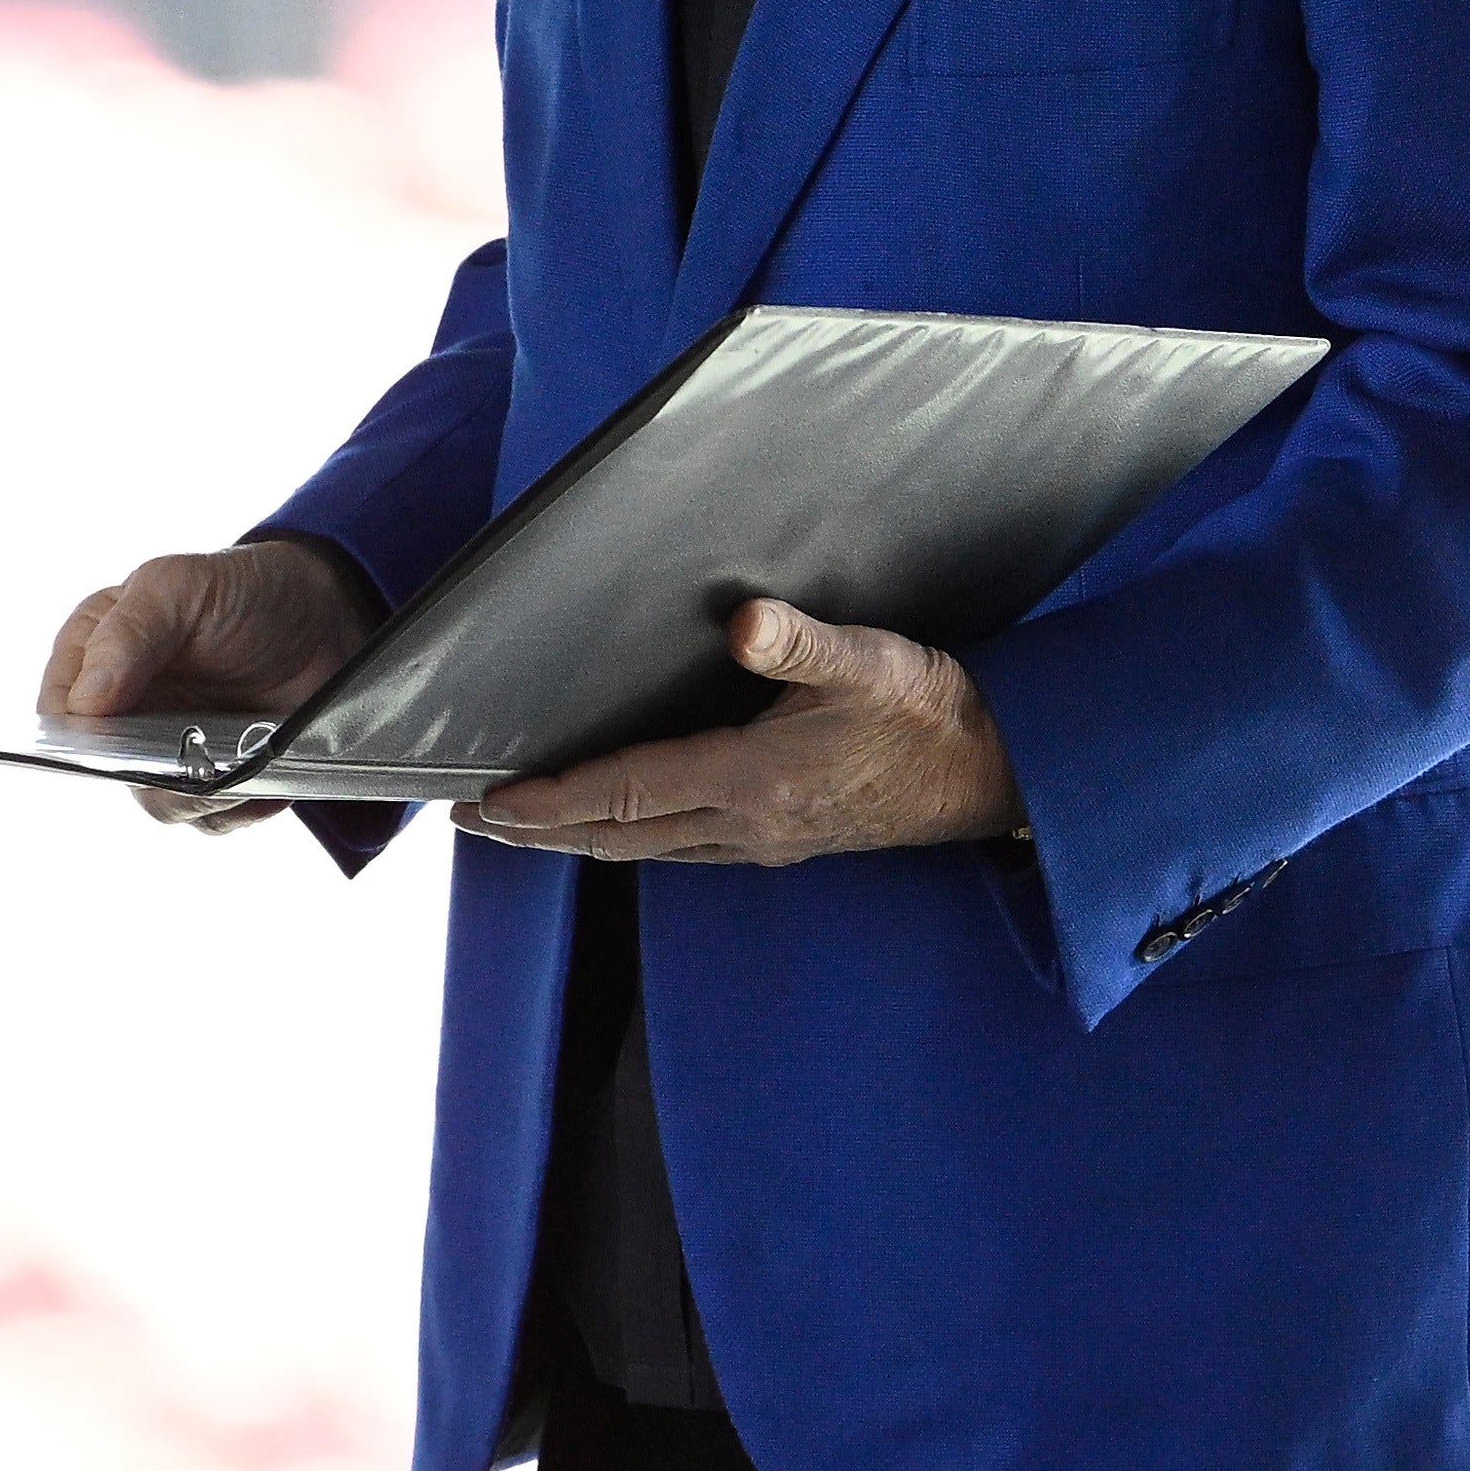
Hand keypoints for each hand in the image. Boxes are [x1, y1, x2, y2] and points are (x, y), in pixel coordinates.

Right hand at [42, 539, 379, 836]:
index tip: (127, 739)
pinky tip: (268, 780)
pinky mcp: (214, 776)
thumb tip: (84, 703)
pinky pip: (210, 817)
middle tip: (199, 752)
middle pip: (107, 771)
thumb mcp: (177, 588)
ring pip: (159, 801)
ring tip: (244, 759)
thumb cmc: (242, 589)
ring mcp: (167, 747)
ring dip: (203, 793)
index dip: (82, 738)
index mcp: (93, 656)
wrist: (327, 615)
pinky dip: (241, 806)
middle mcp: (122, 710)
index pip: (59, 718)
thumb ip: (126, 636)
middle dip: (153, 770)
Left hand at [456, 600, 1021, 865]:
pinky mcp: (786, 841)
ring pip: (647, 849)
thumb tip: (747, 622)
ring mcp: (765, 840)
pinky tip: (621, 826)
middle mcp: (747, 824)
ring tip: (525, 826)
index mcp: (753, 780)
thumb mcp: (871, 661)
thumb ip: (801, 642)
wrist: (999, 776)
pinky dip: (632, 838)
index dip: (547, 801)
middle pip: (616, 836)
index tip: (483, 804)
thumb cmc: (933, 713)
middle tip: (470, 823)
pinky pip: (686, 847)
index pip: (622, 795)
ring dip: (578, 840)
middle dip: (538, 831)